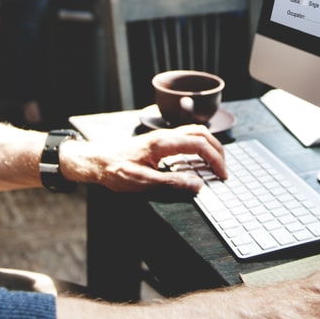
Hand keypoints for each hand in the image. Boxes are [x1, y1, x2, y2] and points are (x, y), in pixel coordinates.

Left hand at [60, 126, 226, 192]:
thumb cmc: (115, 170)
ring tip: (216, 165)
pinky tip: (198, 162)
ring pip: (195, 133)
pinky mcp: (159, 142)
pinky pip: (186, 138)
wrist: (96, 161)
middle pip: (201, 134)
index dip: (215, 159)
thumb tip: (197, 185)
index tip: (222, 175)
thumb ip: (171, 183)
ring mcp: (162, 137)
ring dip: (209, 147)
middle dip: (217, 151)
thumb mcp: (142, 182)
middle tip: (224, 171)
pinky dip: (199, 147)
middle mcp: (165, 136)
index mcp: (162, 143)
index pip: (199, 144)